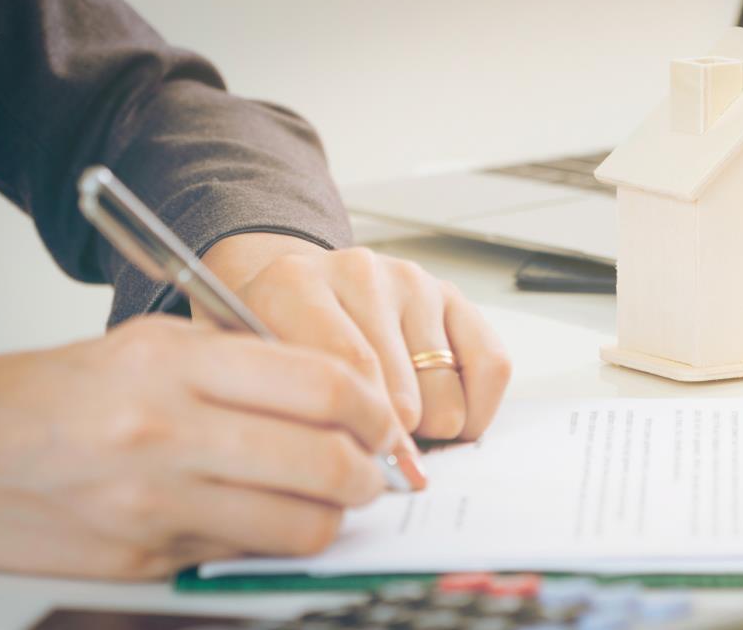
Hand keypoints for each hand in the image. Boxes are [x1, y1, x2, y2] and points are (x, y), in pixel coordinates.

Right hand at [0, 316, 403, 578]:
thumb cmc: (65, 392)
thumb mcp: (157, 345)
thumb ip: (250, 361)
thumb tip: (343, 391)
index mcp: (177, 366)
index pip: (326, 388)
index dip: (375, 411)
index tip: (383, 420)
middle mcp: (169, 433)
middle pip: (328, 464)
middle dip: (372, 472)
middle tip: (374, 468)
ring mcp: (157, 504)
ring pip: (302, 525)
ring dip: (336, 515)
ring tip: (331, 496)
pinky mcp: (147, 557)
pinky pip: (250, 554)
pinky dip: (275, 536)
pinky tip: (265, 512)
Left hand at [203, 235, 510, 440]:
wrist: (290, 292)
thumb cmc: (272, 345)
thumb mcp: (250, 376)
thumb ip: (288, 412)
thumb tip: (360, 471)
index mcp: (293, 285)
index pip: (347, 375)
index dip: (361, 438)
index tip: (359, 470)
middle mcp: (358, 272)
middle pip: (401, 395)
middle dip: (392, 443)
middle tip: (371, 454)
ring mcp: (411, 281)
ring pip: (445, 391)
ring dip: (430, 428)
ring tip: (398, 427)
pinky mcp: (453, 295)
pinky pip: (492, 366)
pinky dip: (476, 409)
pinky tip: (444, 416)